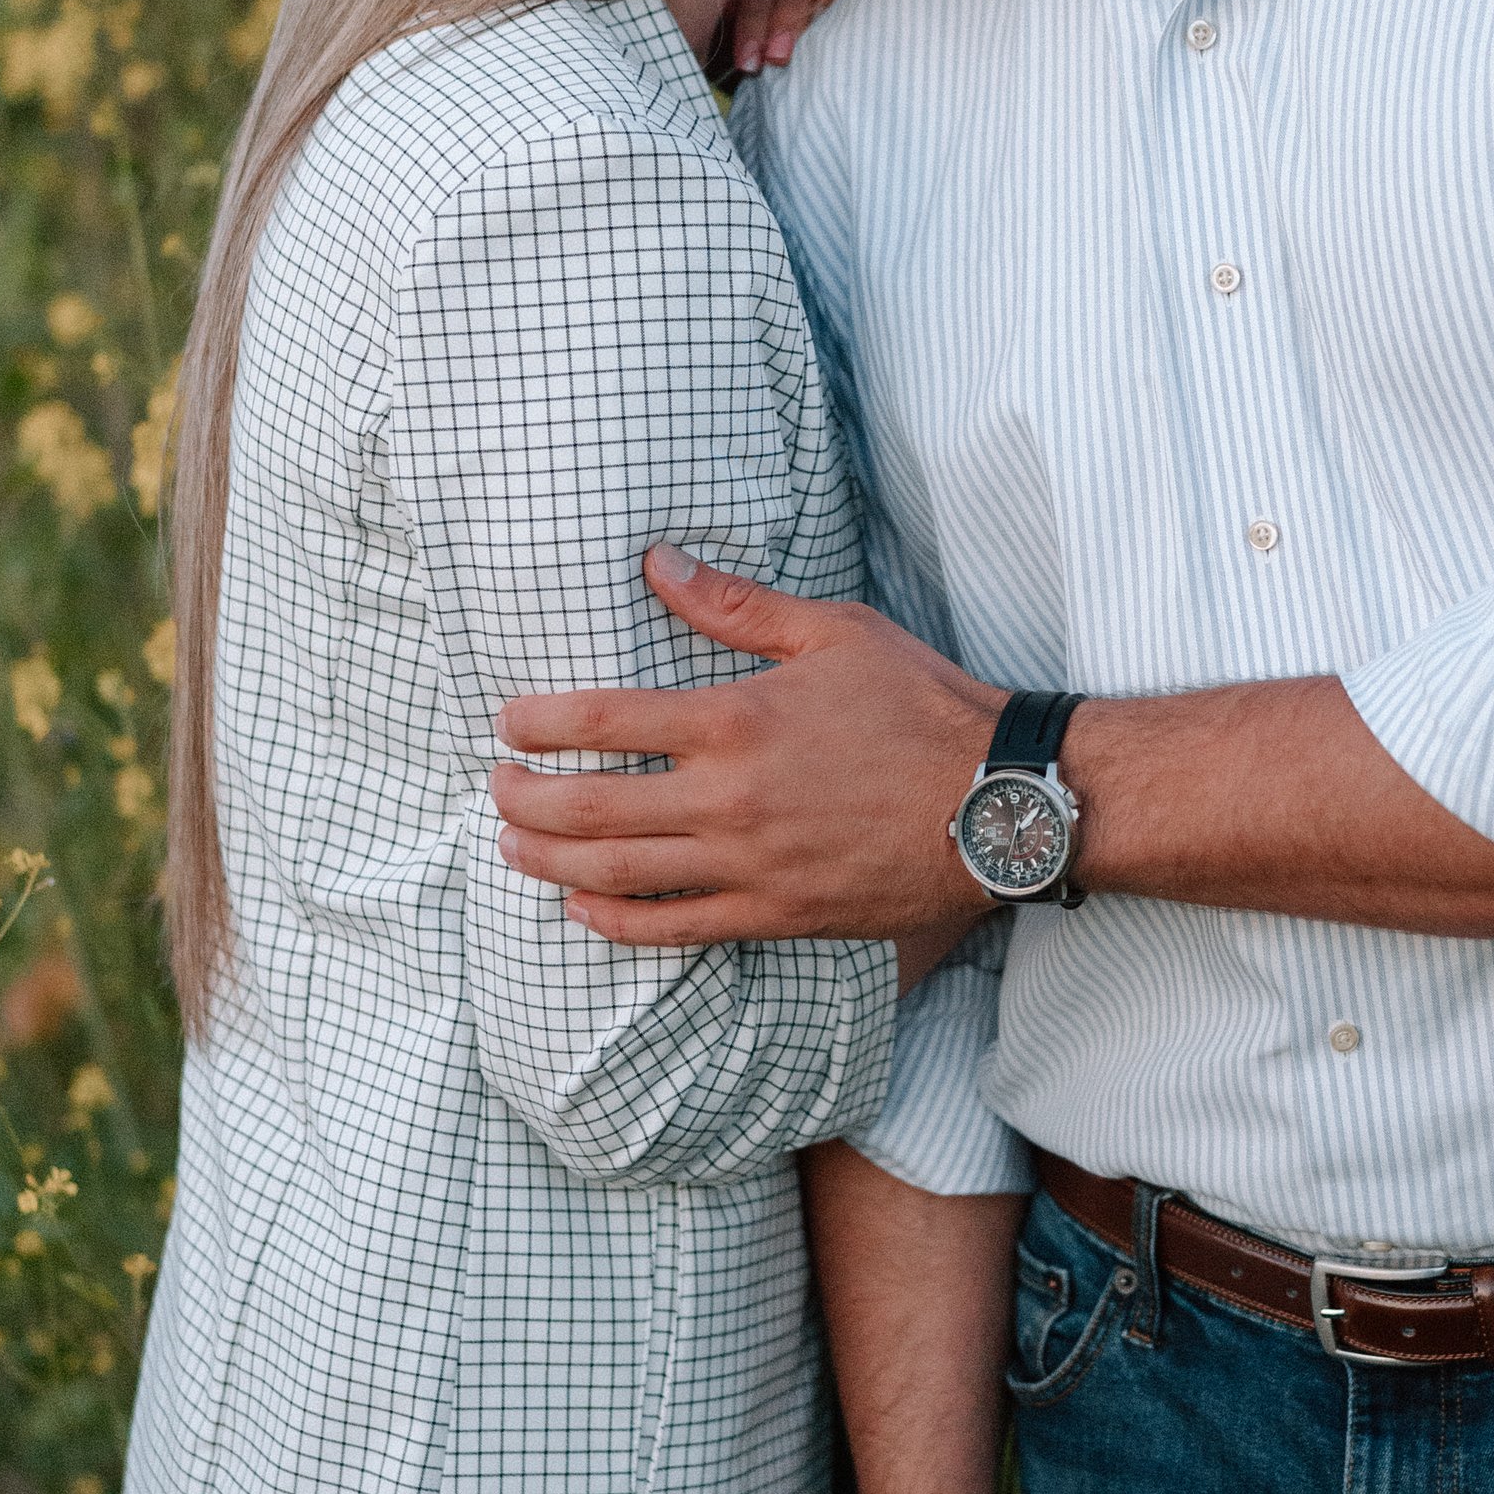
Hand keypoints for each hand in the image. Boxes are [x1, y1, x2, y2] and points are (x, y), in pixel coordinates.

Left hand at [492, 544, 1000, 941]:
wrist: (1000, 803)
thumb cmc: (924, 708)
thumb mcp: (835, 632)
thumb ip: (735, 605)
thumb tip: (656, 563)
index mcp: (735, 720)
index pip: (599, 724)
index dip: (536, 723)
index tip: (506, 721)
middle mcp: (728, 799)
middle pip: (587, 810)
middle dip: (522, 799)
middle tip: (493, 786)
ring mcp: (748, 867)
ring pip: (616, 876)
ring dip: (548, 863)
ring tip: (510, 847)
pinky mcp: (775, 915)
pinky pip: (674, 930)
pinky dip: (614, 925)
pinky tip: (581, 913)